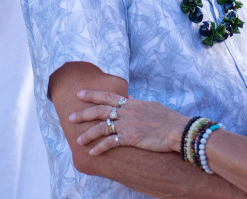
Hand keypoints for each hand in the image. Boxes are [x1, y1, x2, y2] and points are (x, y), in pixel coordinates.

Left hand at [69, 90, 187, 155]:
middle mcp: (126, 112)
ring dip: (88, 134)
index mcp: (131, 104)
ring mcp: (127, 125)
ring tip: (78, 140)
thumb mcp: (151, 106)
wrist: (177, 130)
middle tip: (70, 116)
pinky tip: (93, 152)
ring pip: (101, 127)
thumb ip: (136, 103)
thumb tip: (128, 98)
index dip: (92, 94)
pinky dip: (100, 147)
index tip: (79, 93)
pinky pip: (110, 143)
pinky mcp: (130, 138)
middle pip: (100, 110)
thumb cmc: (167, 118)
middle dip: (83, 114)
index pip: (108, 96)